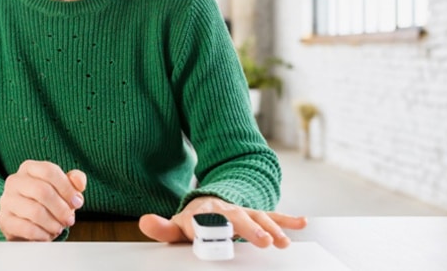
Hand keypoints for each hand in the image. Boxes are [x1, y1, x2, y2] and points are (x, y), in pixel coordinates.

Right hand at [0, 160, 86, 240]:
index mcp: (29, 168)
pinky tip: (47, 235)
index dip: (67, 188)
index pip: (49, 171)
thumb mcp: (62, 187)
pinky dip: (42, 234)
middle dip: (61, 208)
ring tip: (58, 227)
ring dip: (53, 223)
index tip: (77, 202)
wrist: (23, 220)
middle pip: (42, 191)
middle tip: (69, 219)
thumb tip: (79, 184)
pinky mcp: (4, 220)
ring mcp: (7, 200)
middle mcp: (15, 181)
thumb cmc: (46, 201)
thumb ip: (74, 180)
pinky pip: (27, 228)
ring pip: (35, 211)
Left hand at [139, 196, 306, 247]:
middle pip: (239, 219)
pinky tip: (302, 223)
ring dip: (273, 228)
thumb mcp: (177, 226)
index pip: (209, 220)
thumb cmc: (194, 221)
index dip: (214, 227)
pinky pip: (274, 216)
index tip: (220, 234)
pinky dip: (288, 219)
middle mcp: (227, 210)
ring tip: (284, 241)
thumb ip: (162, 227)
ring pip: (260, 218)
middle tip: (263, 242)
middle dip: (251, 229)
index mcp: (206, 213)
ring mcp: (244, 212)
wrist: (209, 204)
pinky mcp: (258, 216)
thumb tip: (144, 222)